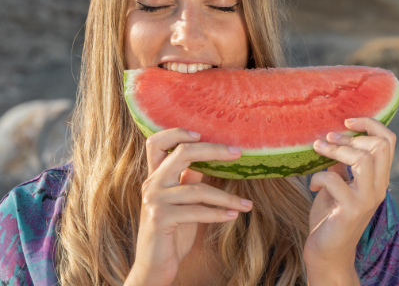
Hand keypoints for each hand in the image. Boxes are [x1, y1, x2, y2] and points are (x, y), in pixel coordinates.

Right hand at [125, 128, 252, 285]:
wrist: (154, 266)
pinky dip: (217, 213)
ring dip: (227, 197)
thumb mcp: (182, 203)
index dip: (177, 132)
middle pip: (182, 153)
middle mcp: (152, 184)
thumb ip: (189, 181)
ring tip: (247, 204)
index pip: (156, 142)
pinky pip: (196, 211)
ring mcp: (154, 200)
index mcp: (155, 176)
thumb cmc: (171, 233)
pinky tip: (233, 216)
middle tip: (238, 153)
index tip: (202, 133)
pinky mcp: (160, 218)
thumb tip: (209, 162)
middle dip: (213, 150)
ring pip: (197, 189)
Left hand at [303, 117, 395, 281]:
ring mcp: (366, 200)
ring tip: (318, 150)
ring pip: (362, 160)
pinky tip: (313, 185)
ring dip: (335, 151)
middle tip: (327, 139)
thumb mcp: (337, 185)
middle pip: (380, 146)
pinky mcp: (350, 211)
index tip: (347, 120)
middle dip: (350, 137)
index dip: (370, 123)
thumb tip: (334, 139)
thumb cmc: (330, 216)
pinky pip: (335, 180)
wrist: (327, 252)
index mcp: (379, 178)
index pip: (389, 141)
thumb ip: (341, 166)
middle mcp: (378, 188)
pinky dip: (319, 177)